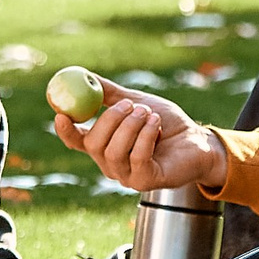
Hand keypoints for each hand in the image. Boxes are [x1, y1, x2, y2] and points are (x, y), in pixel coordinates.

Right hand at [53, 77, 230, 192]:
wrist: (197, 140)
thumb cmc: (166, 123)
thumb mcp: (136, 102)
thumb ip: (110, 94)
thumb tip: (85, 76)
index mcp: (104, 145)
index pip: (77, 142)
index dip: (66, 130)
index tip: (60, 113)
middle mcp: (111, 164)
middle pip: (94, 145)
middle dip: (109, 121)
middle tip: (127, 104)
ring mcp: (127, 176)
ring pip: (114, 152)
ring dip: (132, 126)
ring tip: (149, 113)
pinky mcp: (146, 182)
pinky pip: (137, 157)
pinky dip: (146, 135)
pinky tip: (156, 124)